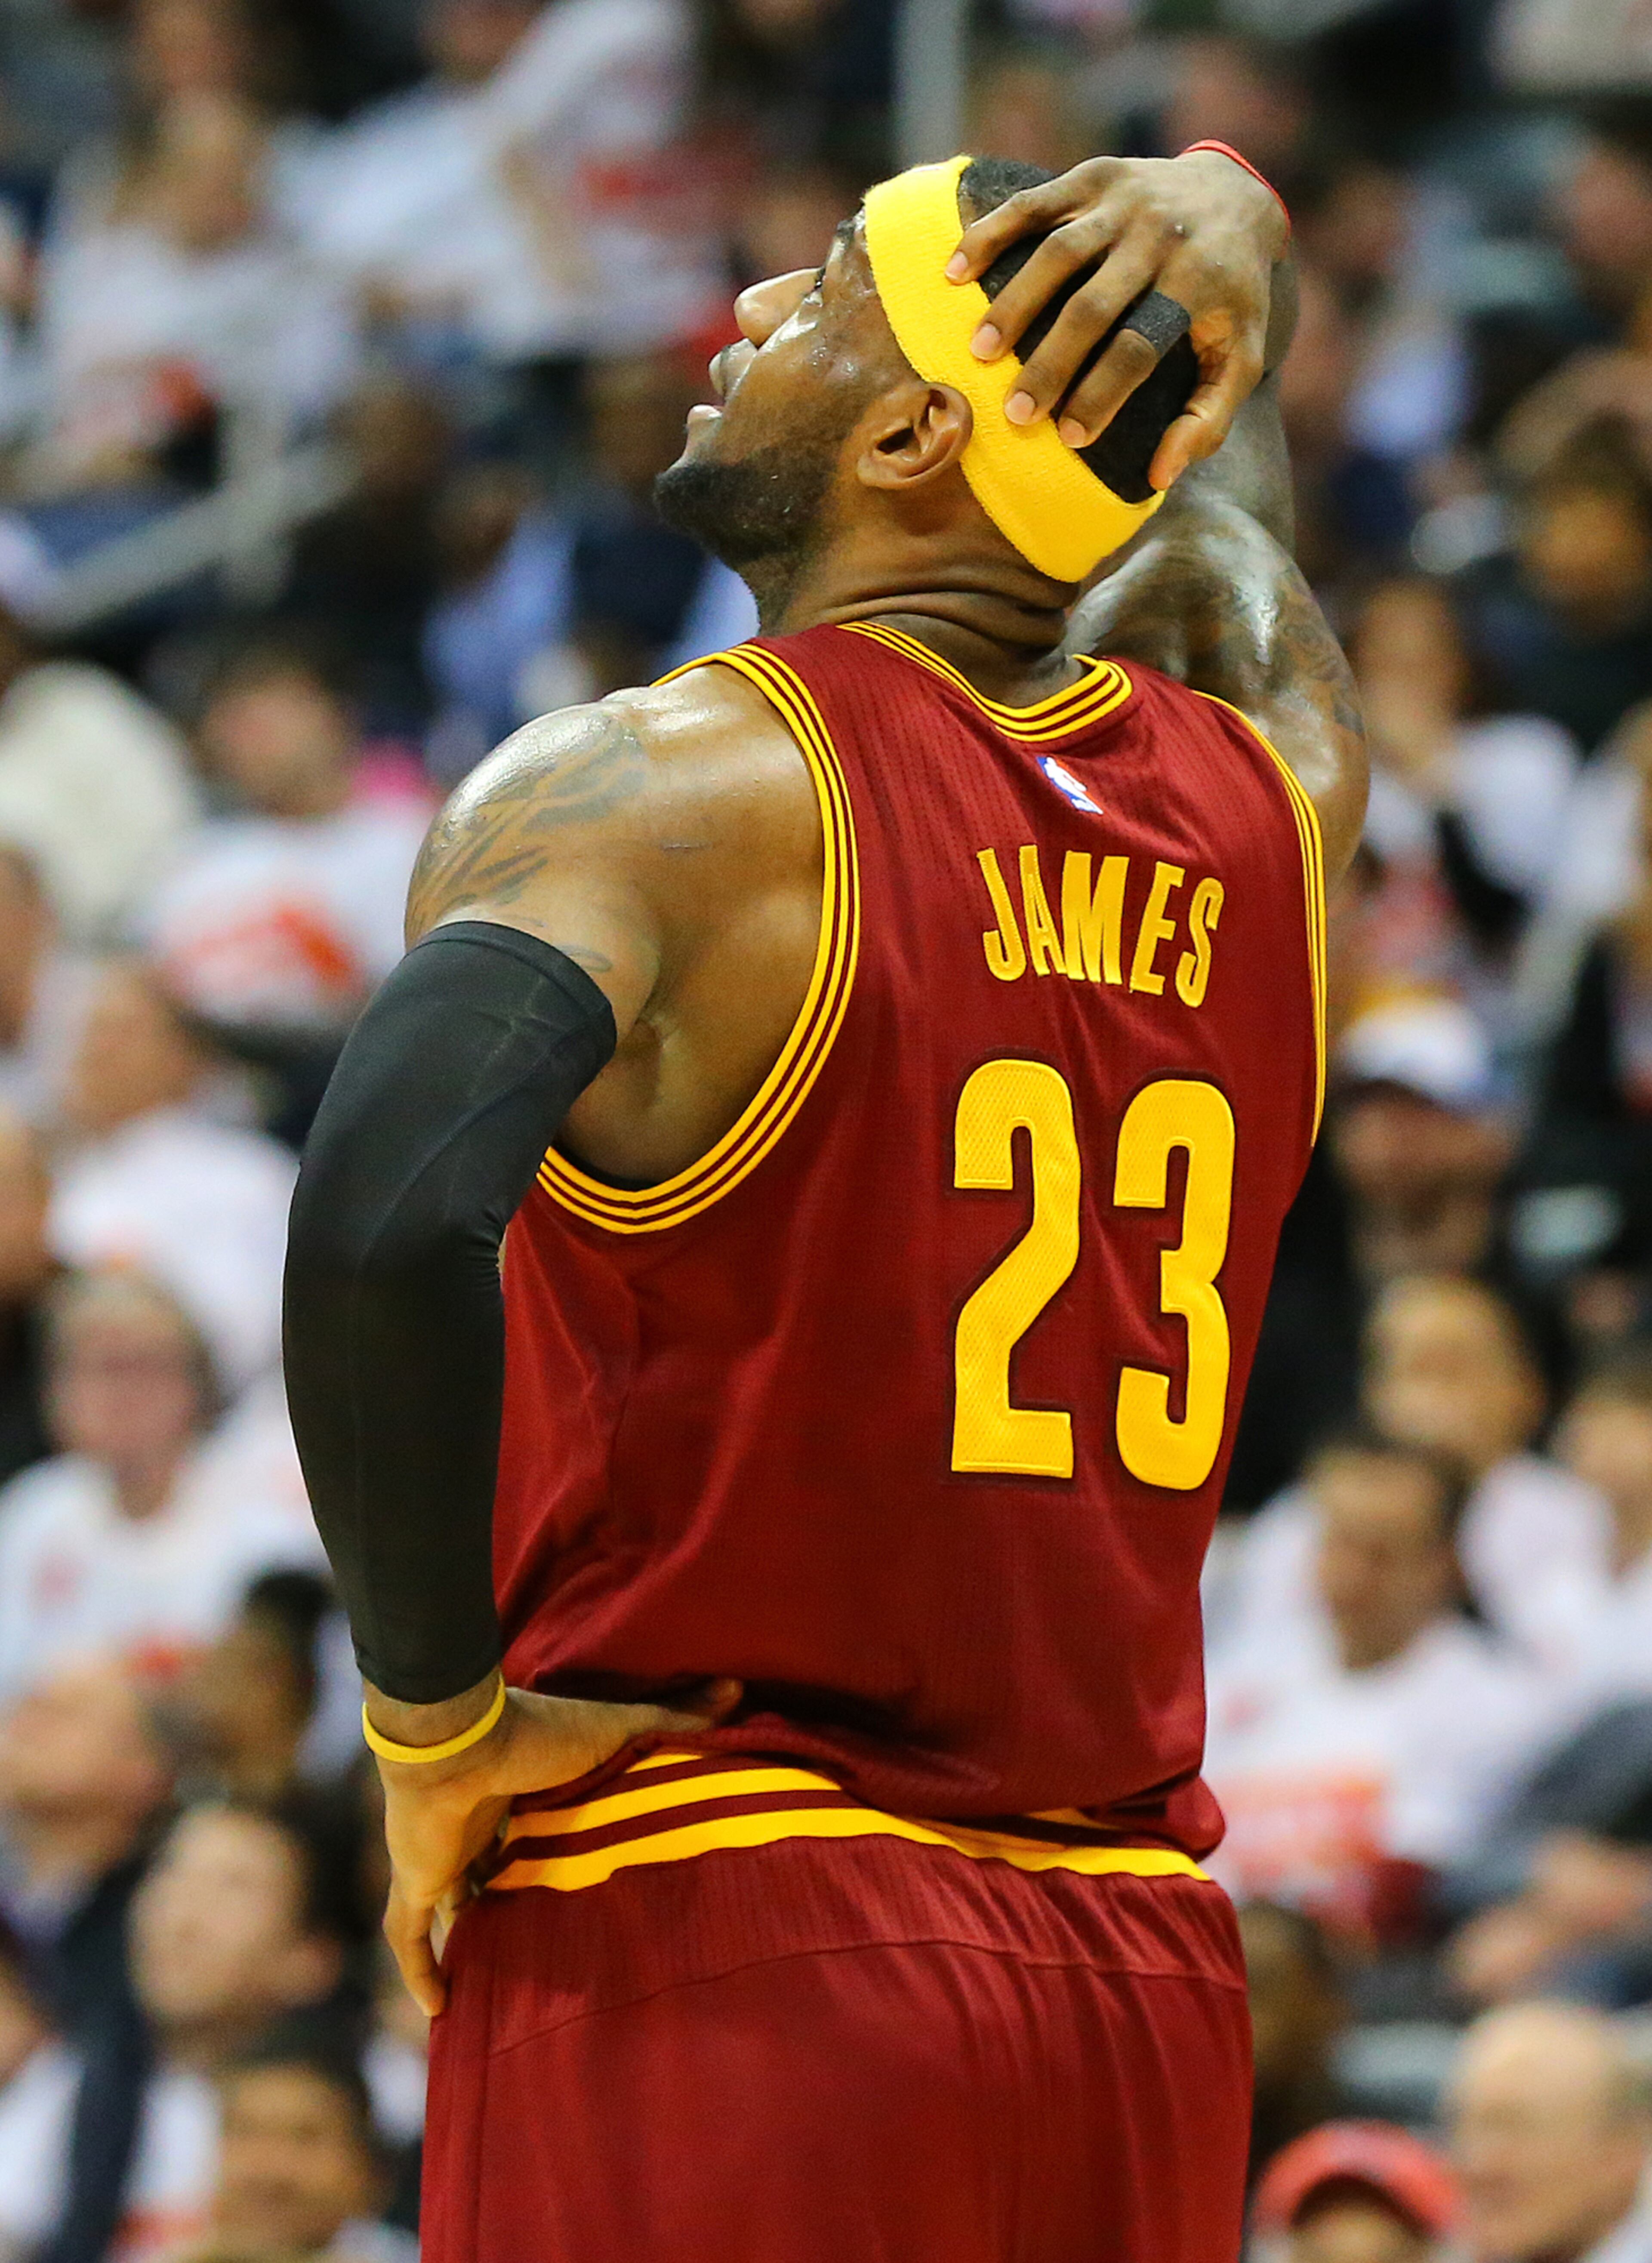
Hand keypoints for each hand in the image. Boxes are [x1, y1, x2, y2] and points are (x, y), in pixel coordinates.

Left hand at [372, 1676, 740, 2013]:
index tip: (576, 1880)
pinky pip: (408, 1936)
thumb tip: (736, 1691)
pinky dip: (419, 1970)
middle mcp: (474, 1824)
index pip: (530, 1829)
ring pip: (452, 1906)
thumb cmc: (537, 1731)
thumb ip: (670, 1718)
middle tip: (543, 1941)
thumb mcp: (617, 1731)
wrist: (462, 1737)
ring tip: (496, 1979)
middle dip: (509, 1900)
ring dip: (468, 1937)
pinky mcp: (416, 1879)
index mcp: (516, 1789)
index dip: (546, 1853)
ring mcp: (438, 1855)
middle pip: (491, 1871)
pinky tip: (438, 2009)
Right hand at [947, 150, 1287, 488]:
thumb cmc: (1231, 296)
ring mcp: (1124, 201)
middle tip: (1015, 413)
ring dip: (1014, 305)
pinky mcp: (1094, 176)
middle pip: (1093, 306)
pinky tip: (956, 273)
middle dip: (1051, 363)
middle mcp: (1160, 237)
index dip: (1102, 393)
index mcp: (1198, 284)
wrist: (1238, 197)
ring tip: (980, 353)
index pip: (1140, 346)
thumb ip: (1208, 420)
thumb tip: (1161, 478)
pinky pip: (1035, 204)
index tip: (1069, 438)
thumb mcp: (1241, 356)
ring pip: (1058, 254)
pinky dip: (991, 235)